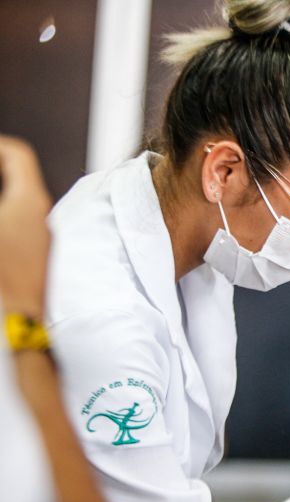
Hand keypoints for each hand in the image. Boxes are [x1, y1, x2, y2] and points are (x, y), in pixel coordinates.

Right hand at [0, 135, 51, 318]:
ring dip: (1, 188)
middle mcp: (41, 210)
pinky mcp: (38, 247)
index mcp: (29, 198)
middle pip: (18, 172)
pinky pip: (20, 216)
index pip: (18, 154)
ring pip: (19, 195)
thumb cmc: (6, 274)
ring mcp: (42, 229)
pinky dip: (5, 209)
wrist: (26, 316)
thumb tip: (2, 202)